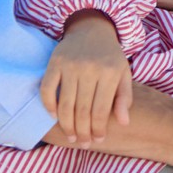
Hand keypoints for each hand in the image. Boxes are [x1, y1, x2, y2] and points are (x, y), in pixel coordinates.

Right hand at [41, 12, 131, 144]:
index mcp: (110, 73)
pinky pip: (47, 89)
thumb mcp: (124, 73)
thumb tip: (123, 123)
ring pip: (65, 104)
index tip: (97, 140)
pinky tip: (54, 117)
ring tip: (71, 137)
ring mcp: (70, 65)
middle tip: (83, 143)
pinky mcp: (54, 62)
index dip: (98, 129)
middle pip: (82, 110)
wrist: (91, 29)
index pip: (101, 110)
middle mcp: (89, 69)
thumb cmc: (110, 56)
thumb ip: (124, 97)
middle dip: (82, 131)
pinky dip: (48, 105)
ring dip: (66, 125)